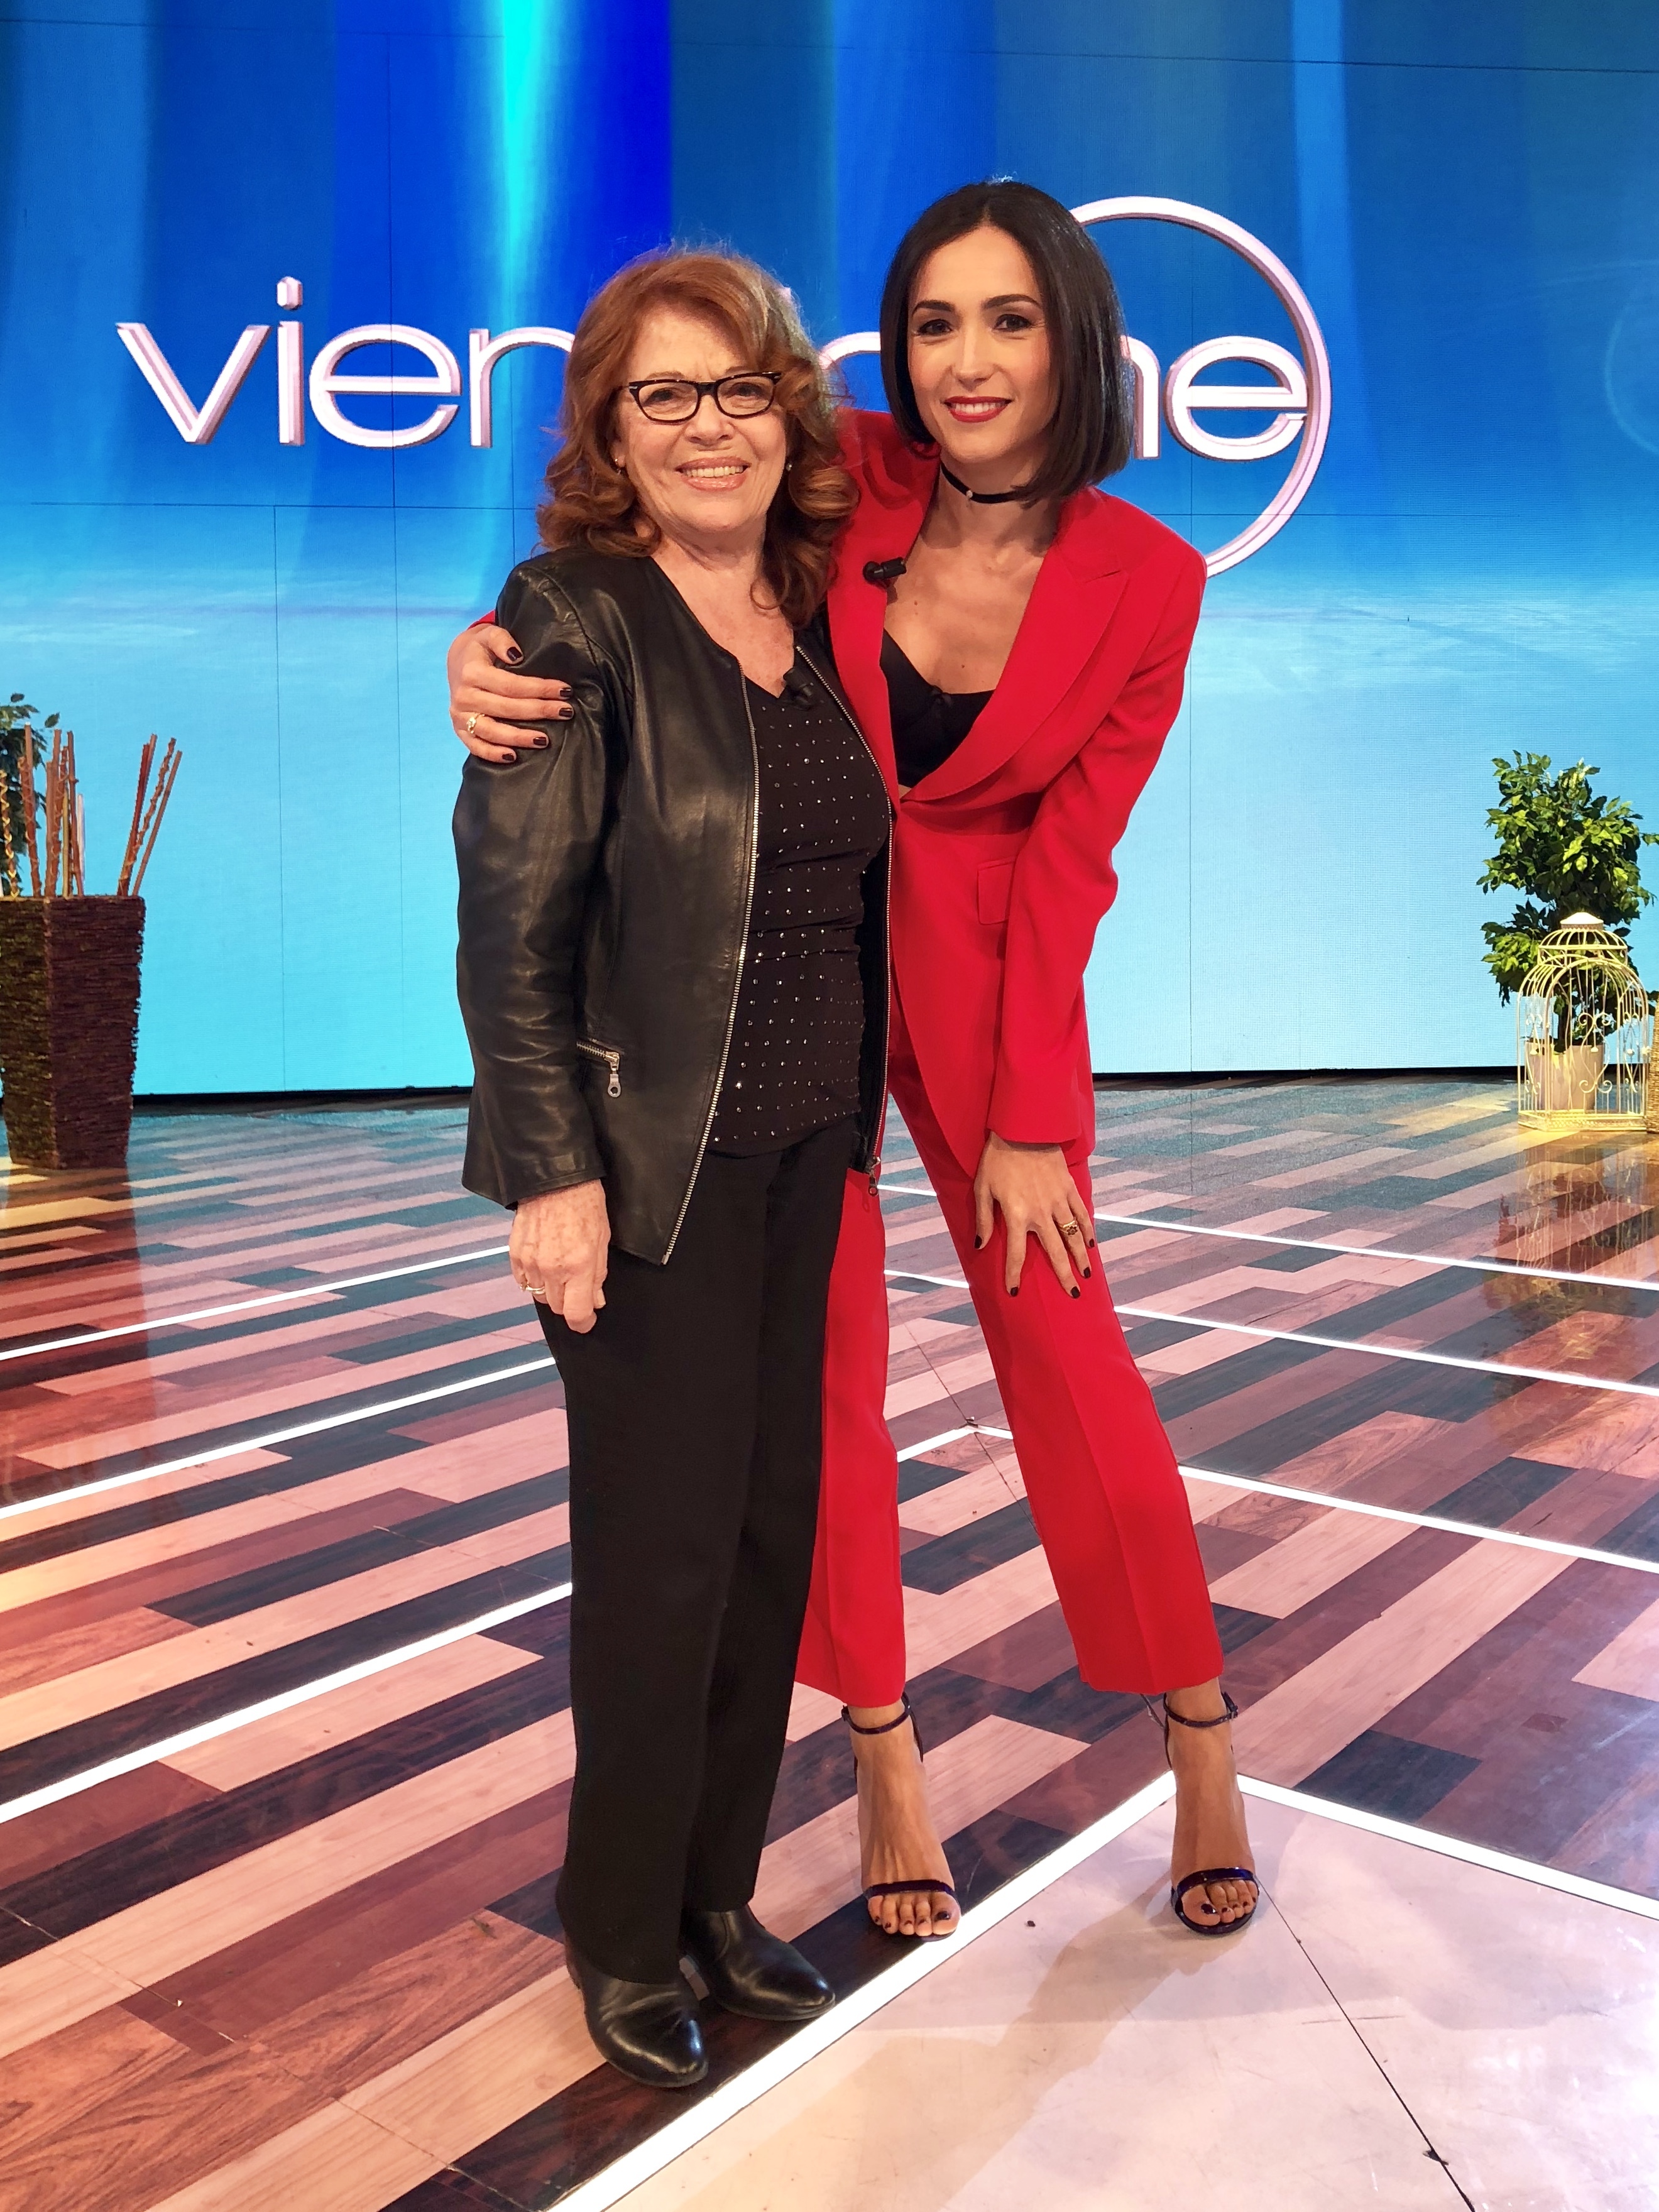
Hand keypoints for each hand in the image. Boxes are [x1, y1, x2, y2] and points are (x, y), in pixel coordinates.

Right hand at [448, 623, 573, 763]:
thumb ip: (501, 638)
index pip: (511, 685)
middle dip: (539, 711)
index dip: (539, 689)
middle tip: (565, 712)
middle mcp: (464, 696)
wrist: (456, 661)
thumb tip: (516, 655)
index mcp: (472, 672)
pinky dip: (493, 754)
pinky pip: (476, 746)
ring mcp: (461, 715)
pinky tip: (513, 757)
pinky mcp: (460, 729)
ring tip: (545, 740)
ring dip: (520, 738)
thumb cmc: (480, 649)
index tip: (564, 691)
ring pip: (492, 731)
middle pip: (507, 708)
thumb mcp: (488, 633)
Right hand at [510, 1182, 609, 1332]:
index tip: (587, 1321)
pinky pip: (523, 1281)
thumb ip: (598, 1275)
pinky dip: (533, 1280)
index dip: (583, 1323)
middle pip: (557, 1308)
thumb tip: (595, 1301)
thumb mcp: (602, 1240)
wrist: (554, 1180)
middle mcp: (552, 1270)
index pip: (576, 1314)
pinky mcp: (514, 1254)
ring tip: (560, 1272)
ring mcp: (530, 1263)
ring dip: (551, 1292)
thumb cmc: (585, 1204)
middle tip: (577, 1288)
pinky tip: (543, 1265)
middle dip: (570, 1304)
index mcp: (578, 1267)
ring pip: (539, 1296)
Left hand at [973, 1133, 1094, 1295]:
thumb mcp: (982, 1188)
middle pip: (1055, 1252)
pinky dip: (1087, 1231)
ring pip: (1073, 1237)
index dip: (1014, 1275)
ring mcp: (1058, 1202)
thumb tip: (980, 1245)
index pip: (1015, 1254)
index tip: (1015, 1292)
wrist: (1024, 1130)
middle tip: (1072, 1295)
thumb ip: (982, 1219)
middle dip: (1064, 1276)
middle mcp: (1041, 1213)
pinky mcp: (1069, 1189)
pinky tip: (1090, 1244)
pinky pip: (1082, 1214)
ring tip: (1086, 1276)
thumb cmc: (997, 1158)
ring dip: (1080, 1259)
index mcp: (1017, 1216)